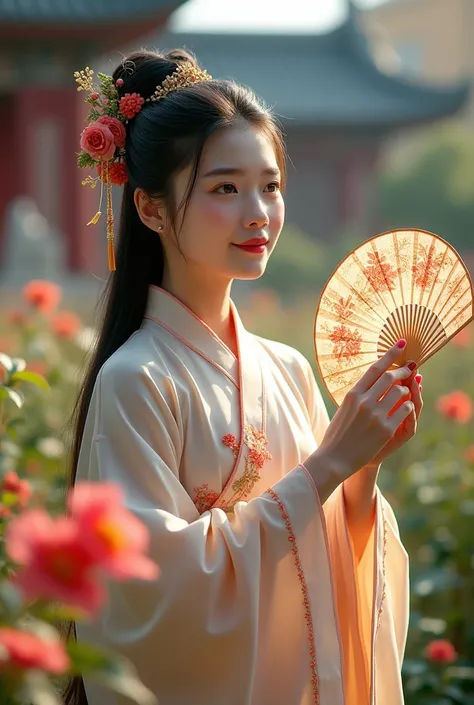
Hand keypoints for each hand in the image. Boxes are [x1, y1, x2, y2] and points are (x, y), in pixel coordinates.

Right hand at [317, 340, 417, 481]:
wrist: (334, 458)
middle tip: (410, 369)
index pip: (375, 368)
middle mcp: (364, 401)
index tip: (401, 344)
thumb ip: (358, 395)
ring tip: (405, 393)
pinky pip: (406, 410)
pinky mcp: (386, 428)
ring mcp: (376, 414)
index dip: (390, 354)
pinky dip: (409, 407)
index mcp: (352, 394)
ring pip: (401, 392)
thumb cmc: (338, 433)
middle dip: (403, 371)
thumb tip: (374, 381)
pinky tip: (406, 409)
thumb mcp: (344, 408)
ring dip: (406, 391)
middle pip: (390, 377)